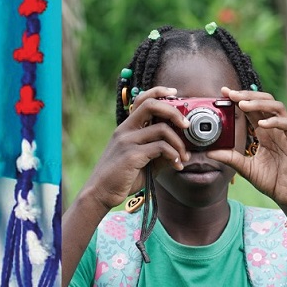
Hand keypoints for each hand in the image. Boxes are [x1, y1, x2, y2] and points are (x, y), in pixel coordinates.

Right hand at [81, 87, 189, 209]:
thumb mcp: (143, 161)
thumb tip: (183, 151)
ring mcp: (127, 141)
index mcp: (126, 128)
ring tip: (183, 157)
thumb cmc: (122, 177)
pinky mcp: (131, 155)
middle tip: (186, 125)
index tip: (175, 93)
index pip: (141, 100)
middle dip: (174, 112)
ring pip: (162, 129)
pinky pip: (161, 147)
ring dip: (179, 143)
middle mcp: (125, 130)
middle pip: (152, 105)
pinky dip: (173, 155)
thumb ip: (160, 152)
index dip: (159, 92)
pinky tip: (176, 165)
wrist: (100, 193)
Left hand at [207, 87, 286, 216]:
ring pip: (277, 107)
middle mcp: (275, 129)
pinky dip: (275, 121)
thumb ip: (230, 158)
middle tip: (231, 94)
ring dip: (260, 103)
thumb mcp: (245, 168)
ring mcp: (286, 134)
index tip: (224, 93)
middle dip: (248, 96)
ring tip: (244, 105)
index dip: (239, 99)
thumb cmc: (271, 181)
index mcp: (264, 133)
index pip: (252, 110)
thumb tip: (209, 152)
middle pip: (265, 102)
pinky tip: (262, 124)